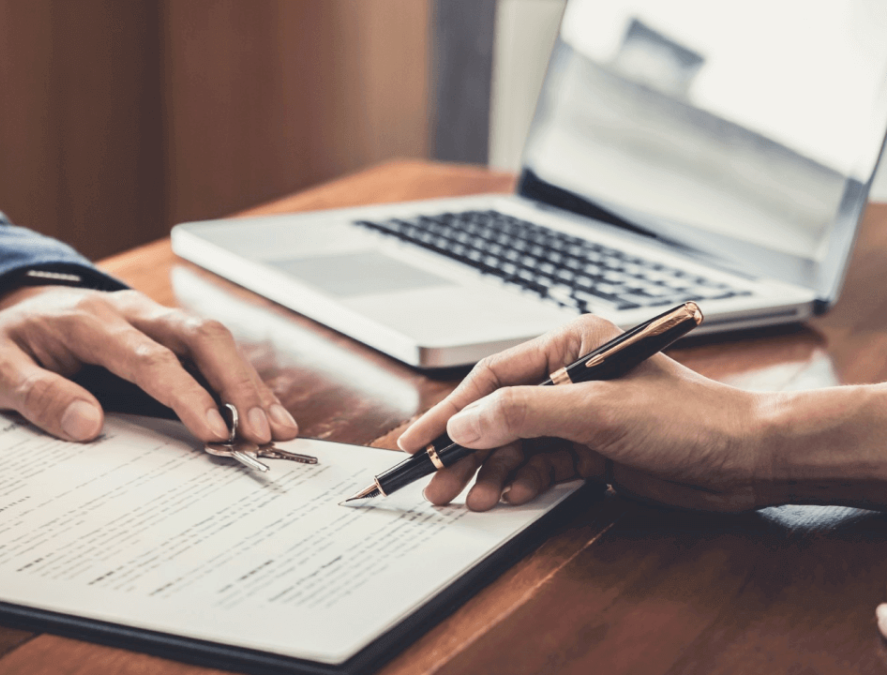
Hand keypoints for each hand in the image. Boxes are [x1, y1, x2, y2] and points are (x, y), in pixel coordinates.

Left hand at [0, 286, 298, 443]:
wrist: (18, 306)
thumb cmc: (10, 343)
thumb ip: (36, 395)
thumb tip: (88, 424)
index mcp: (91, 321)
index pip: (149, 357)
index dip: (186, 394)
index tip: (213, 432)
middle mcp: (135, 312)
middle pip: (201, 337)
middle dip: (237, 386)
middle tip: (260, 435)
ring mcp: (158, 320)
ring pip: (218, 342)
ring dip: (251, 386)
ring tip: (279, 432)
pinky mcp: (171, 335)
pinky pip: (217, 354)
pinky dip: (245, 385)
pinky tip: (270, 416)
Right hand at [397, 315, 768, 511]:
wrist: (745, 458)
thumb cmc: (686, 418)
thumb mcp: (595, 412)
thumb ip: (523, 414)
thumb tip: (463, 425)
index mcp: (570, 347)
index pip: (493, 378)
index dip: (450, 410)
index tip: (417, 440)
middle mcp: (570, 378)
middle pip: (498, 415)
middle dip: (465, 451)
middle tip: (433, 483)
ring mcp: (580, 417)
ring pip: (516, 445)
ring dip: (492, 473)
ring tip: (468, 500)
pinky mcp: (591, 451)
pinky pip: (541, 466)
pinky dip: (523, 482)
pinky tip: (508, 497)